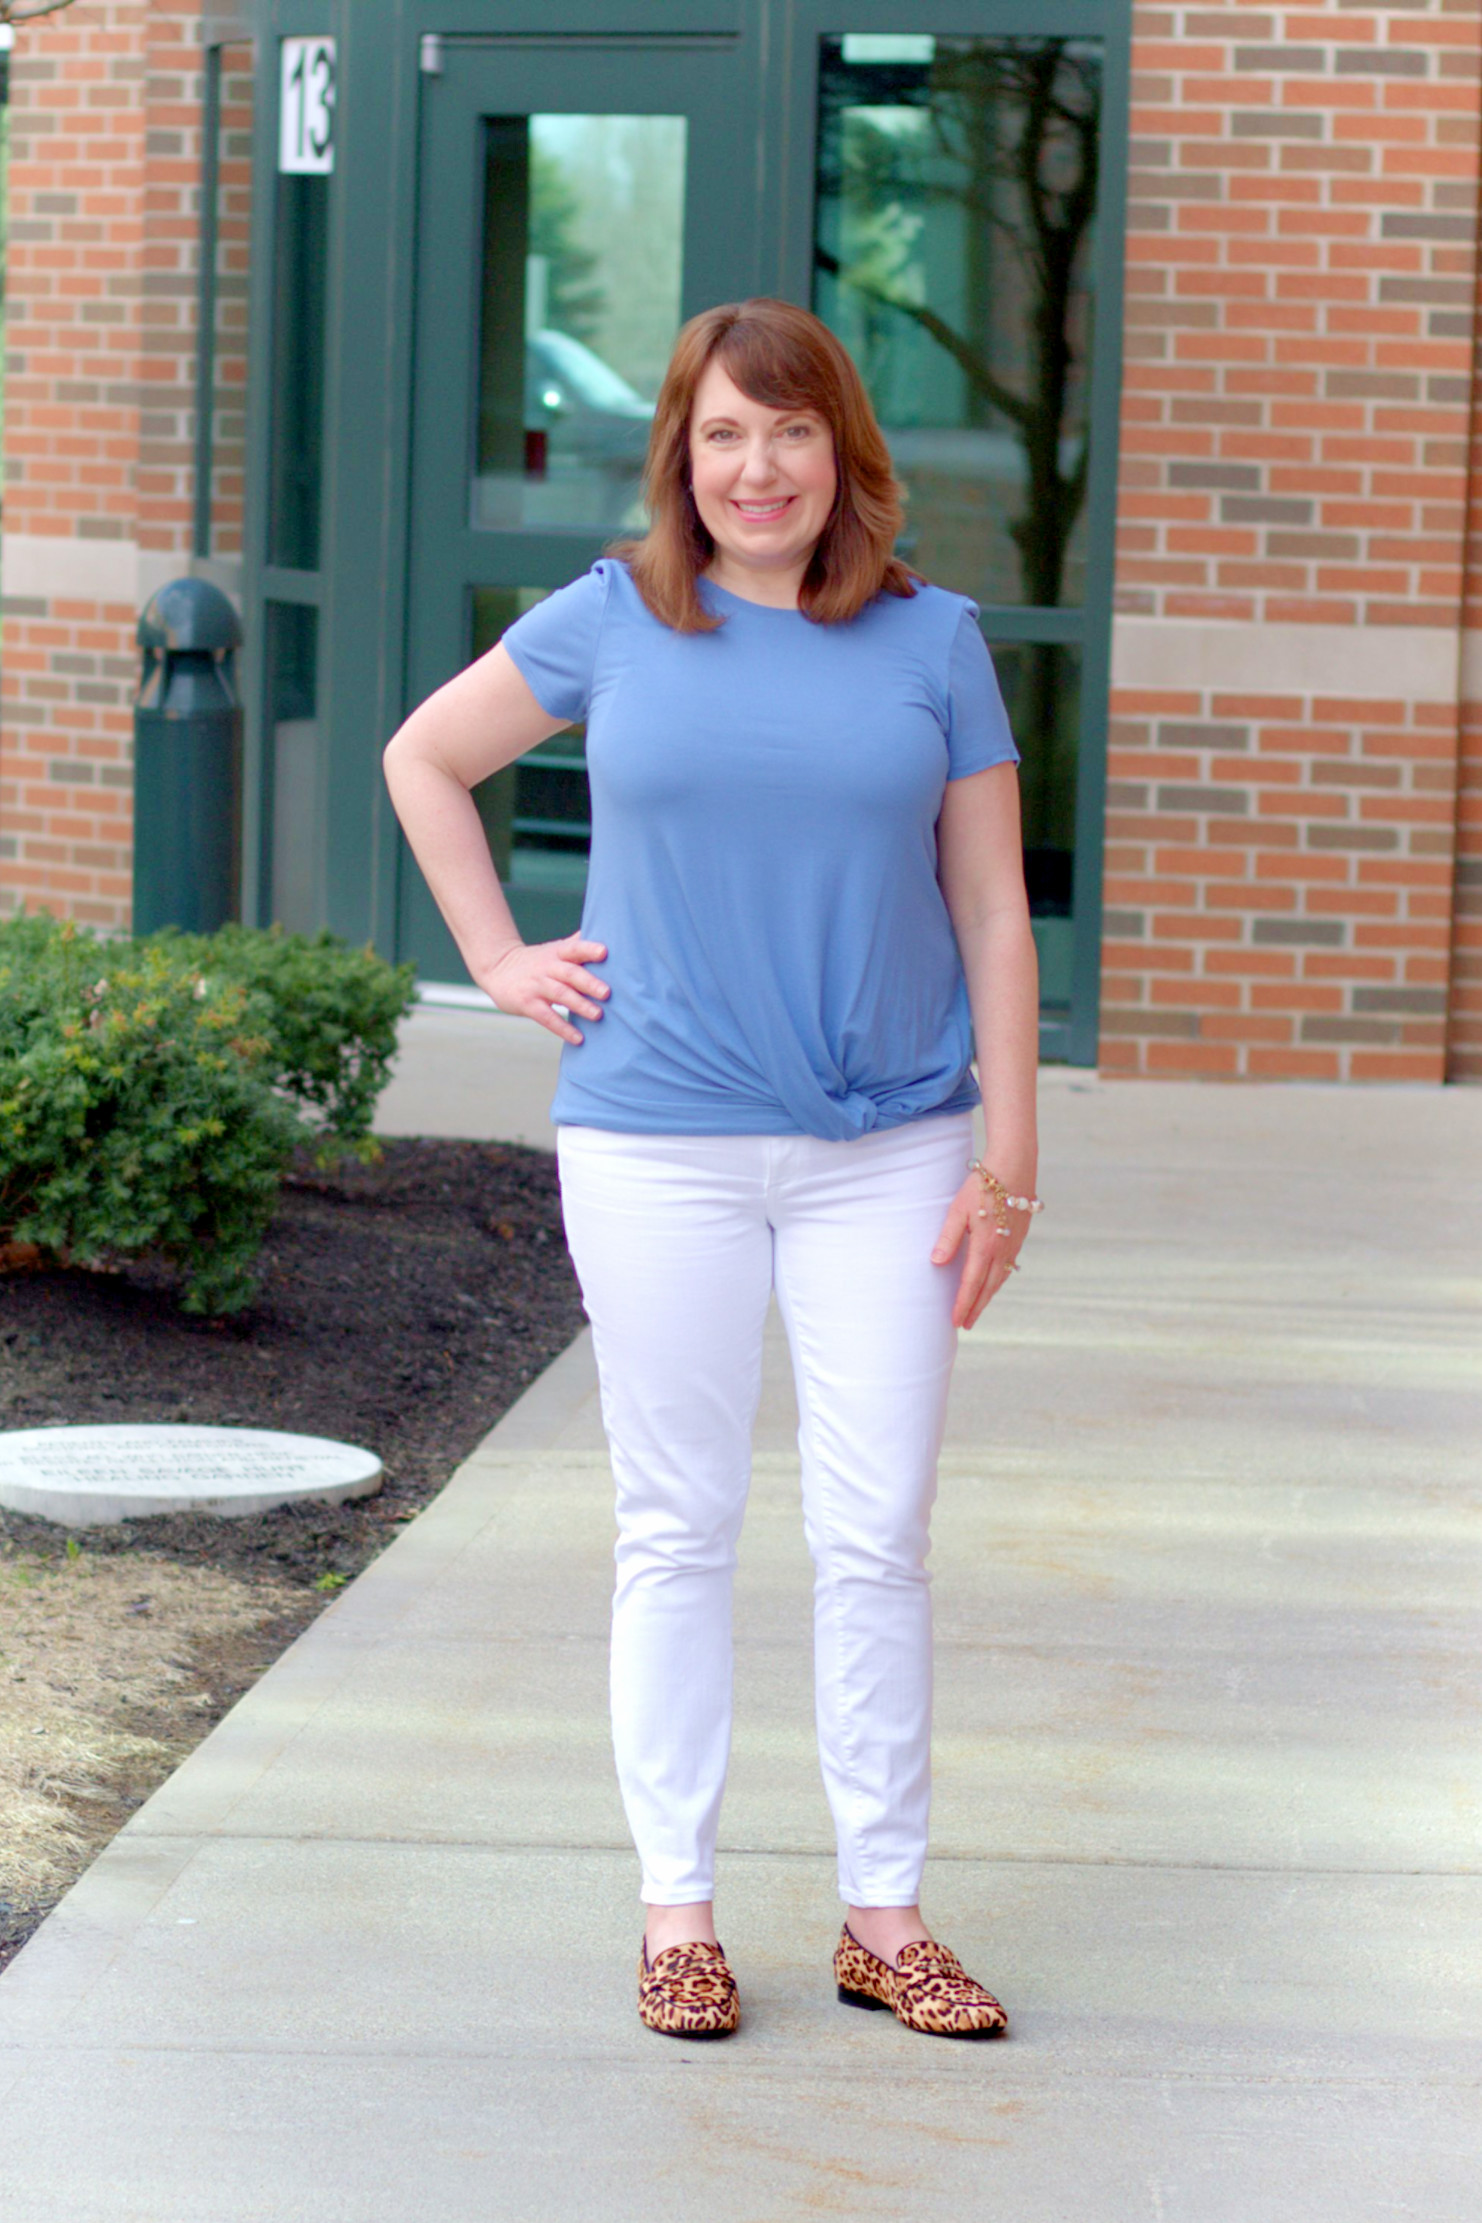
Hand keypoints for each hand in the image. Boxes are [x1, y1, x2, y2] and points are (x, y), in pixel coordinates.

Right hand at [479, 935, 609, 1045]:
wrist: (498, 969)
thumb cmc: (537, 961)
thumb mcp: (554, 949)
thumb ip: (577, 944)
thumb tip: (606, 930)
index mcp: (557, 953)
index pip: (574, 948)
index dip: (589, 949)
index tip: (604, 952)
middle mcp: (547, 967)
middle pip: (570, 973)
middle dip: (589, 982)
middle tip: (607, 993)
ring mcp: (536, 986)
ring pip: (560, 994)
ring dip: (579, 1005)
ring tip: (598, 1015)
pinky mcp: (527, 1003)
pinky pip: (547, 1017)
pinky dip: (563, 1028)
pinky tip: (578, 1039)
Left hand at [931, 1170, 1032, 1329]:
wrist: (1014, 1167)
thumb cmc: (982, 1186)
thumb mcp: (958, 1210)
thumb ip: (948, 1238)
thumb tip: (936, 1263)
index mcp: (985, 1246)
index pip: (971, 1284)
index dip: (963, 1304)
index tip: (955, 1321)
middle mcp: (1002, 1251)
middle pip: (988, 1288)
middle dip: (976, 1308)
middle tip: (965, 1325)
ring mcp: (1014, 1245)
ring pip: (1001, 1279)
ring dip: (988, 1296)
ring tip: (977, 1309)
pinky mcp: (1020, 1237)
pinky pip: (1009, 1267)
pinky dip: (999, 1281)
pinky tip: (994, 1282)